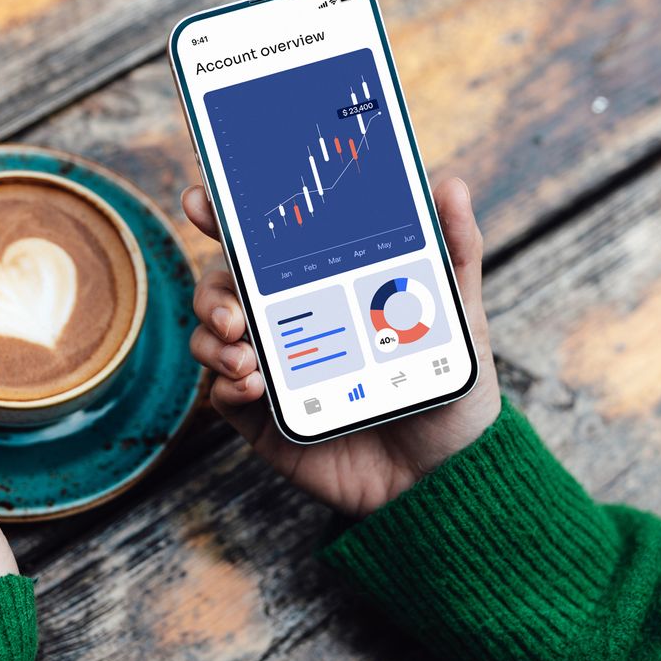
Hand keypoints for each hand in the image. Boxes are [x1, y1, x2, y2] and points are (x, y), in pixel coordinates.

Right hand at [183, 177, 500, 516]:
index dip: (225, 219)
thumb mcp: (459, 315)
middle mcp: (287, 324)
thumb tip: (450, 185)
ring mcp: (272, 371)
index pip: (265, 247)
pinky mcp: (263, 420)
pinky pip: (221, 395)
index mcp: (321, 290)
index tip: (201, 201)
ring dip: (213, 335)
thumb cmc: (448, 392)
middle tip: (234, 308)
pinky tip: (254, 384)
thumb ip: (455, 251)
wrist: (445, 476)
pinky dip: (226, 384)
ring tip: (246, 351)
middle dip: (212, 289)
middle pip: (222, 287)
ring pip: (211, 336)